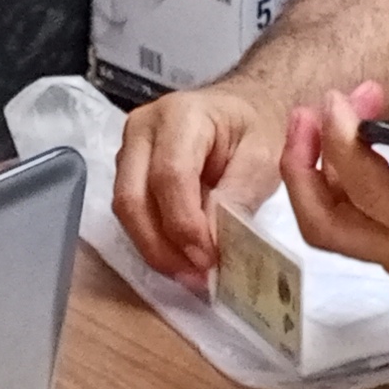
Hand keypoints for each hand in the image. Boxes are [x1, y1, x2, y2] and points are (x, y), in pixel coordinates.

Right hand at [112, 79, 293, 284]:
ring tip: (191, 273)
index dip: (185, 224)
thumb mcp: (263, 160)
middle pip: (133, 197)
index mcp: (181, 114)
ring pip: (125, 211)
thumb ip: (236, 198)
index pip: (170, 175)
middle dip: (162, 245)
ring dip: (155, 249)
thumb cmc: (256, 129)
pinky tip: (180, 258)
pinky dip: (153, 241)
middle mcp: (143, 128)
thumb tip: (211, 245)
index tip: (209, 259)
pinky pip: (131, 214)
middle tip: (196, 276)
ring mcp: (128, 149)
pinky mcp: (127, 170)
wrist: (245, 111)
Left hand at [279, 63, 388, 299]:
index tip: (342, 99)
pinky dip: (331, 185)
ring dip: (312, 176)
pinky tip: (344, 140)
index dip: (346, 146)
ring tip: (319, 119)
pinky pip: (349, 225)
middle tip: (311, 110)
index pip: (376, 196)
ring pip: (332, 231)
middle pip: (329, 228)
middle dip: (304, 169)